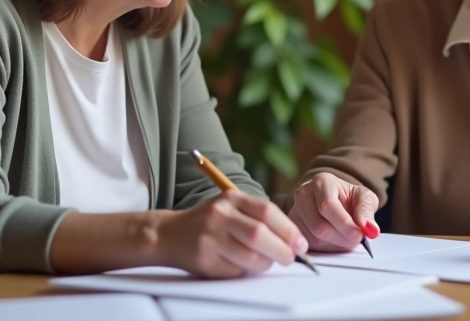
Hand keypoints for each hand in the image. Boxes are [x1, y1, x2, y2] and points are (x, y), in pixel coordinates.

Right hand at [152, 189, 308, 277]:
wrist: (168, 234)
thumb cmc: (209, 222)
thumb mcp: (231, 207)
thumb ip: (258, 217)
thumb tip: (293, 240)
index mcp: (231, 198)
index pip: (267, 211)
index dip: (288, 230)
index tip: (301, 243)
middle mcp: (220, 214)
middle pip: (260, 234)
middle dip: (282, 250)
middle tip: (290, 258)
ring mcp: (210, 236)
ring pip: (250, 256)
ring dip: (265, 263)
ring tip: (266, 262)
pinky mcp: (205, 258)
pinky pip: (235, 270)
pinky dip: (245, 271)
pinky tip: (242, 265)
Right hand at [289, 172, 379, 251]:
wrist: (334, 200)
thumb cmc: (349, 198)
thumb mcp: (364, 198)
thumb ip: (367, 210)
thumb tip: (370, 228)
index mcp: (321, 182)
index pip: (328, 207)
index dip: (344, 224)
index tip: (359, 236)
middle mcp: (303, 194)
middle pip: (319, 226)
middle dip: (341, 237)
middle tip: (356, 240)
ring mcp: (295, 212)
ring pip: (314, 238)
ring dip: (335, 244)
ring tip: (346, 238)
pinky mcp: (293, 227)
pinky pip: (308, 244)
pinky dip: (325, 248)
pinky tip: (334, 240)